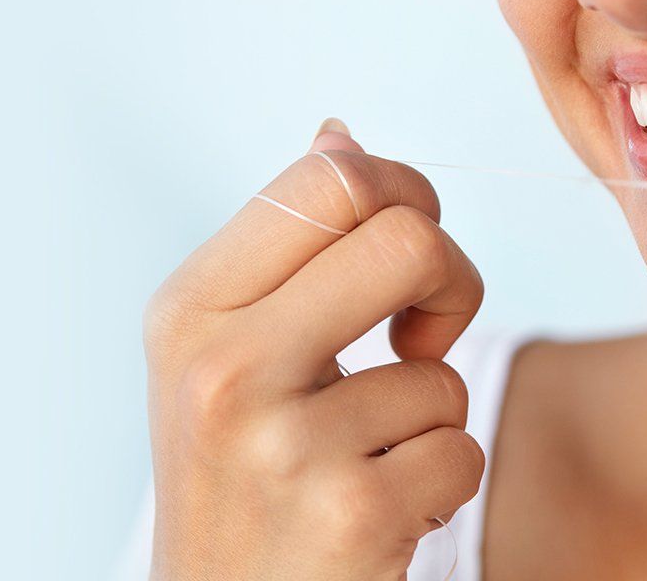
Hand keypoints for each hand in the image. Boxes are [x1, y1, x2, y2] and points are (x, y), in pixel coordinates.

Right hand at [144, 121, 485, 579]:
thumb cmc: (237, 484)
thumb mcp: (222, 359)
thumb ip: (285, 252)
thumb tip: (340, 134)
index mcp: (189, 309)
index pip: (329, 177)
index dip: (403, 196)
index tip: (404, 263)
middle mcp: (220, 366)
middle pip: (406, 238)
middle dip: (451, 284)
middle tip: (423, 341)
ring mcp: (281, 442)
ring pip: (441, 368)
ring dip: (431, 418)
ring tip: (367, 460)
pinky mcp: (349, 513)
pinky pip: (458, 450)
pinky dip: (439, 485)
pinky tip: (379, 513)